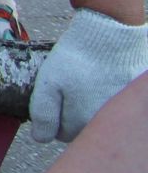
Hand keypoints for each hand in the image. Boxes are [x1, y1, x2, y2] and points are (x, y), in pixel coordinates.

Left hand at [27, 8, 147, 141]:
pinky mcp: (133, 96)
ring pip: (99, 116)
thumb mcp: (48, 84)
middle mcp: (108, 123)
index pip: (65, 135)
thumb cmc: (76, 59)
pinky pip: (116, 103)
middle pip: (83, 127)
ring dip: (90, 104)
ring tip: (86, 82)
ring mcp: (122, 110)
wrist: (109, 34)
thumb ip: (43, 115)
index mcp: (85, 123)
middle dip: (72, 113)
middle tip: (69, 88)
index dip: (55, 117)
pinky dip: (108, 94)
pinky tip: (103, 79)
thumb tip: (40, 138)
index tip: (54, 97)